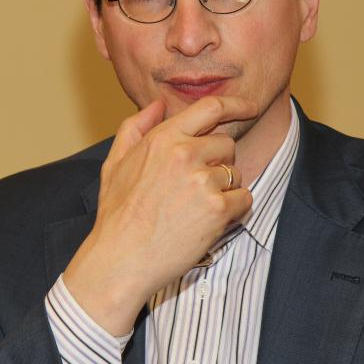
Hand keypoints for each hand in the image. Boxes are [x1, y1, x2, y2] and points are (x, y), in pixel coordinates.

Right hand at [63, 96, 256, 335]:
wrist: (120, 259)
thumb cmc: (116, 214)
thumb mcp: (114, 164)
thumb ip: (134, 129)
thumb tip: (156, 105)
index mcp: (162, 139)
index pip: (210, 107)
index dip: (236, 104)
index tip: (249, 108)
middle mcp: (184, 154)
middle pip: (227, 143)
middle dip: (219, 162)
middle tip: (197, 187)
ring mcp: (202, 181)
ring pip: (236, 174)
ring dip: (224, 189)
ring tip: (195, 209)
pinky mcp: (217, 209)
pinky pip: (243, 199)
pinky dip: (233, 211)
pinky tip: (207, 222)